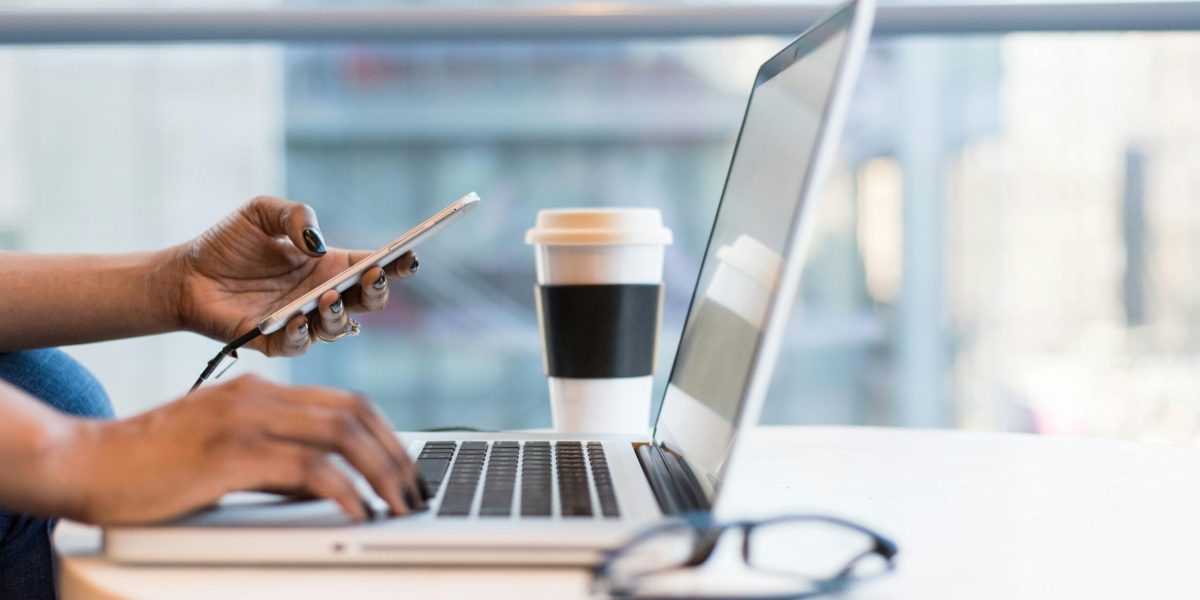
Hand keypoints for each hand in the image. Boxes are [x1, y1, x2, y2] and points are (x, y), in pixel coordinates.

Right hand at [63, 375, 422, 524]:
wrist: (86, 462)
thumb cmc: (150, 465)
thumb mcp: (224, 452)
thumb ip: (275, 460)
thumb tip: (326, 486)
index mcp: (260, 390)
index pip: (345, 401)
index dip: (386, 433)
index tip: (405, 467)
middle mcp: (259, 396)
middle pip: (354, 413)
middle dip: (396, 453)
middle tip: (414, 490)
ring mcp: (245, 420)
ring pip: (341, 434)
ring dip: (381, 472)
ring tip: (398, 504)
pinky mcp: (231, 453)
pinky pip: (308, 468)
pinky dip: (343, 490)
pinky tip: (358, 511)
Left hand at [170, 196, 419, 355]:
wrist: (185, 275)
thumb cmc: (227, 243)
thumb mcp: (261, 212)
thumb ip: (294, 215)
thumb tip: (317, 243)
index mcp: (329, 265)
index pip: (373, 266)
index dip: (396, 263)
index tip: (409, 256)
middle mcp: (322, 295)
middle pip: (368, 302)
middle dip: (377, 291)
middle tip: (372, 276)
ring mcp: (302, 321)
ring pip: (339, 328)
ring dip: (340, 314)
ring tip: (328, 297)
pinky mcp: (275, 342)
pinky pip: (299, 345)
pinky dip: (302, 334)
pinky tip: (297, 318)